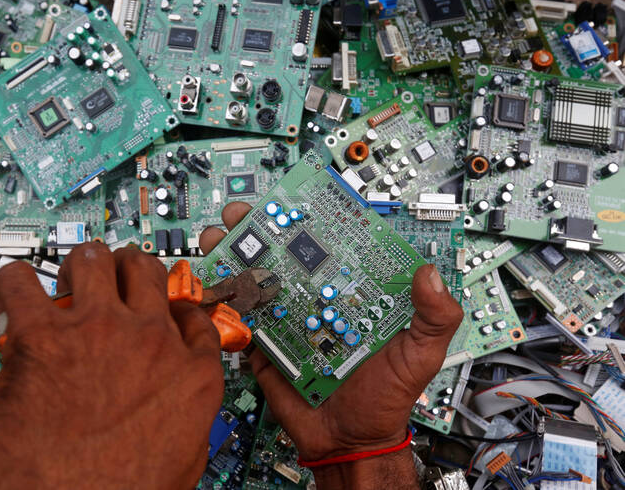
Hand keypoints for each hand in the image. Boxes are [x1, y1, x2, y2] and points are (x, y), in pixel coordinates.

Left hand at [0, 243, 223, 489]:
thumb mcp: (181, 467)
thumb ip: (190, 429)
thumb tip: (187, 425)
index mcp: (189, 375)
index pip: (196, 321)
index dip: (180, 308)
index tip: (168, 308)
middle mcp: (149, 340)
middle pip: (148, 273)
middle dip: (132, 268)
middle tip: (117, 275)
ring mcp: (98, 328)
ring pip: (95, 259)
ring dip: (82, 263)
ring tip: (69, 276)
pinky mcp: (43, 331)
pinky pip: (22, 282)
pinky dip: (13, 283)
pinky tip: (12, 292)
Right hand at [201, 203, 462, 486]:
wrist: (348, 442)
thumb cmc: (386, 400)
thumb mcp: (419, 356)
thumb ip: (433, 318)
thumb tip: (430, 274)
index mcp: (351, 296)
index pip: (332, 249)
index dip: (310, 222)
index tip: (291, 201)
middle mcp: (318, 301)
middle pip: (286, 257)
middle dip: (258, 231)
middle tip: (240, 214)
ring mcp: (289, 322)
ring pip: (258, 282)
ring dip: (234, 258)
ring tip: (216, 240)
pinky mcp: (266, 347)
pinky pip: (243, 322)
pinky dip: (225, 303)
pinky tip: (211, 284)